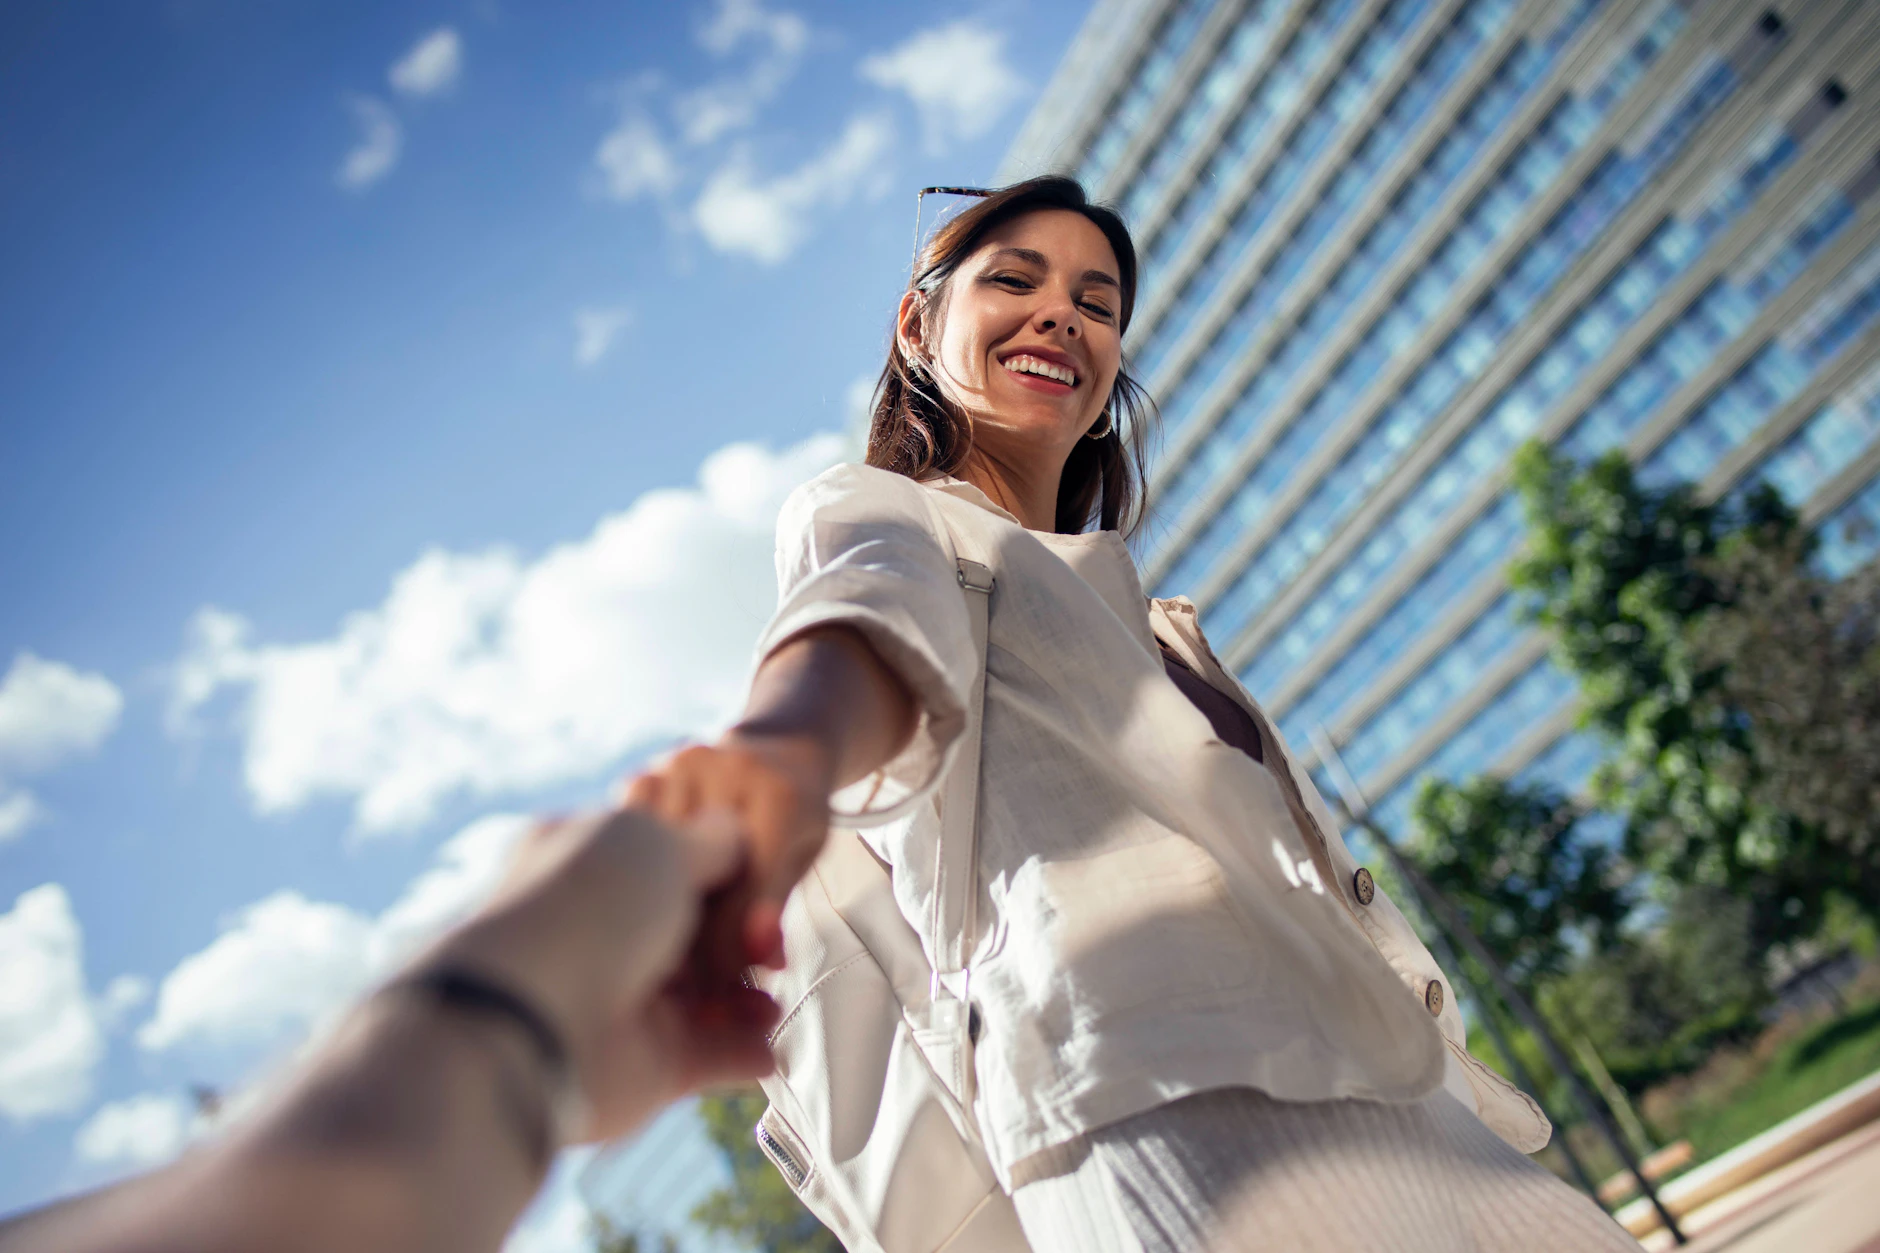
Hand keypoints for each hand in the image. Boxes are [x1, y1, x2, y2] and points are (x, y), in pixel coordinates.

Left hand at [422, 799, 779, 1141]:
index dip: (720, 870)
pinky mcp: (645, 1063)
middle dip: (742, 939)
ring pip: (707, 994)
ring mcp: (623, 997)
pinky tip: (768, 1043)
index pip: (667, 860)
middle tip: (771, 948)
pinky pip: (710, 1055)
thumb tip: (733, 837)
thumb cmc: (592, 905)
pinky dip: (744, 1050)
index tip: (760, 879)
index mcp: (591, 862)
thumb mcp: (657, 841)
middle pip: (694, 931)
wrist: (538, 1018)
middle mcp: (603, 928)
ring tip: (770, 999)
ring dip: (749, 997)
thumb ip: (709, 840)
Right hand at [633, 730, 834, 986]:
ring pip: (653, 864)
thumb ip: (775, 906)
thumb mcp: (803, 856)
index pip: (744, 894)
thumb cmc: (796, 814)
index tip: (722, 997)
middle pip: (693, 882)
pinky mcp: (644, 774)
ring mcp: (677, 768)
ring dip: (657, 912)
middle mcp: (723, 771)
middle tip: (691, 991)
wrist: (776, 746)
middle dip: (691, 941)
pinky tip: (646, 903)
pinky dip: (637, 875)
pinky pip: (629, 841)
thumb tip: (762, 962)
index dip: (733, 954)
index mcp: (778, 796)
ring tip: (666, 949)